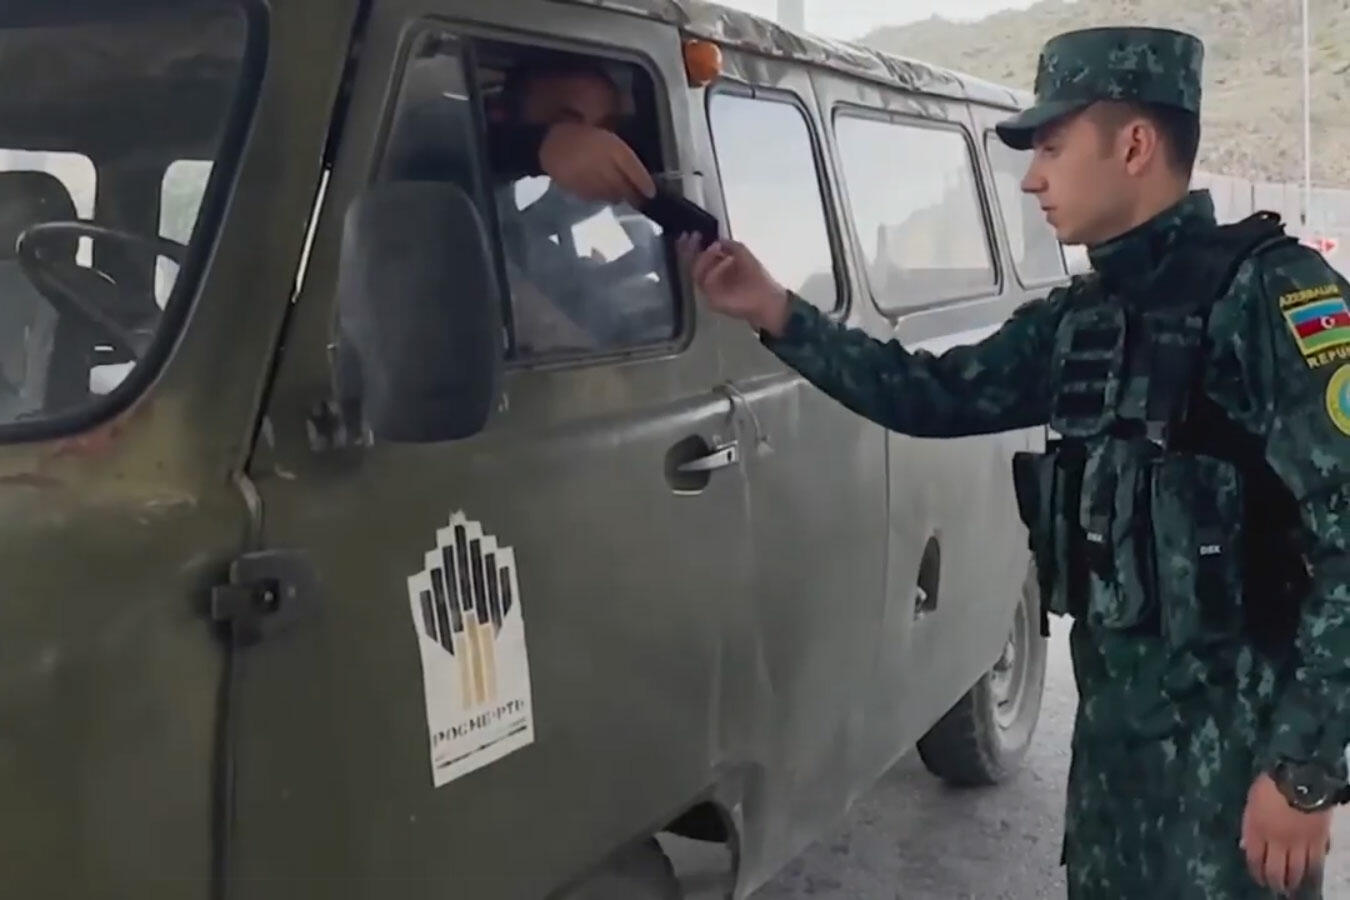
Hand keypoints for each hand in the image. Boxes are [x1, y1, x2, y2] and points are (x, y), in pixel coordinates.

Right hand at [538, 122, 655, 206]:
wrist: (550, 141)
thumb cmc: (583, 136)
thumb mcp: (606, 137)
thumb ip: (621, 155)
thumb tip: (638, 177)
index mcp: (610, 146)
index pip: (631, 166)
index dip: (643, 182)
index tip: (651, 193)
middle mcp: (601, 163)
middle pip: (623, 185)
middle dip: (633, 195)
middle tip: (639, 200)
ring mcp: (588, 177)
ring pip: (610, 195)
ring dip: (618, 197)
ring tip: (621, 196)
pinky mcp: (577, 188)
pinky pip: (595, 198)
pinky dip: (602, 198)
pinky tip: (602, 193)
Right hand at [677, 236, 790, 336]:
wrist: (766, 298)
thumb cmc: (756, 277)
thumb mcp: (742, 253)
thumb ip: (728, 245)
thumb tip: (716, 239)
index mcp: (714, 268)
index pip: (696, 255)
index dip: (691, 244)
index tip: (691, 233)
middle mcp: (708, 279)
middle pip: (691, 263)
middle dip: (689, 249)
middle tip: (693, 237)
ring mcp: (709, 290)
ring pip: (695, 272)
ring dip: (704, 257)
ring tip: (715, 246)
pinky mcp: (712, 300)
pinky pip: (707, 283)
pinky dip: (714, 270)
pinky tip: (727, 260)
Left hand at [1241, 773, 1332, 894]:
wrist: (1301, 777)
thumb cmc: (1270, 785)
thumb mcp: (1251, 802)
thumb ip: (1248, 825)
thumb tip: (1245, 846)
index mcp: (1257, 829)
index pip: (1254, 858)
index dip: (1255, 871)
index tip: (1258, 877)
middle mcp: (1277, 841)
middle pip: (1275, 870)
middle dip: (1274, 881)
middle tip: (1276, 886)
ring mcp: (1299, 843)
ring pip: (1297, 870)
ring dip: (1293, 881)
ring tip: (1291, 885)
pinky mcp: (1319, 840)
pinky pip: (1316, 862)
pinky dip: (1313, 870)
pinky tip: (1310, 873)